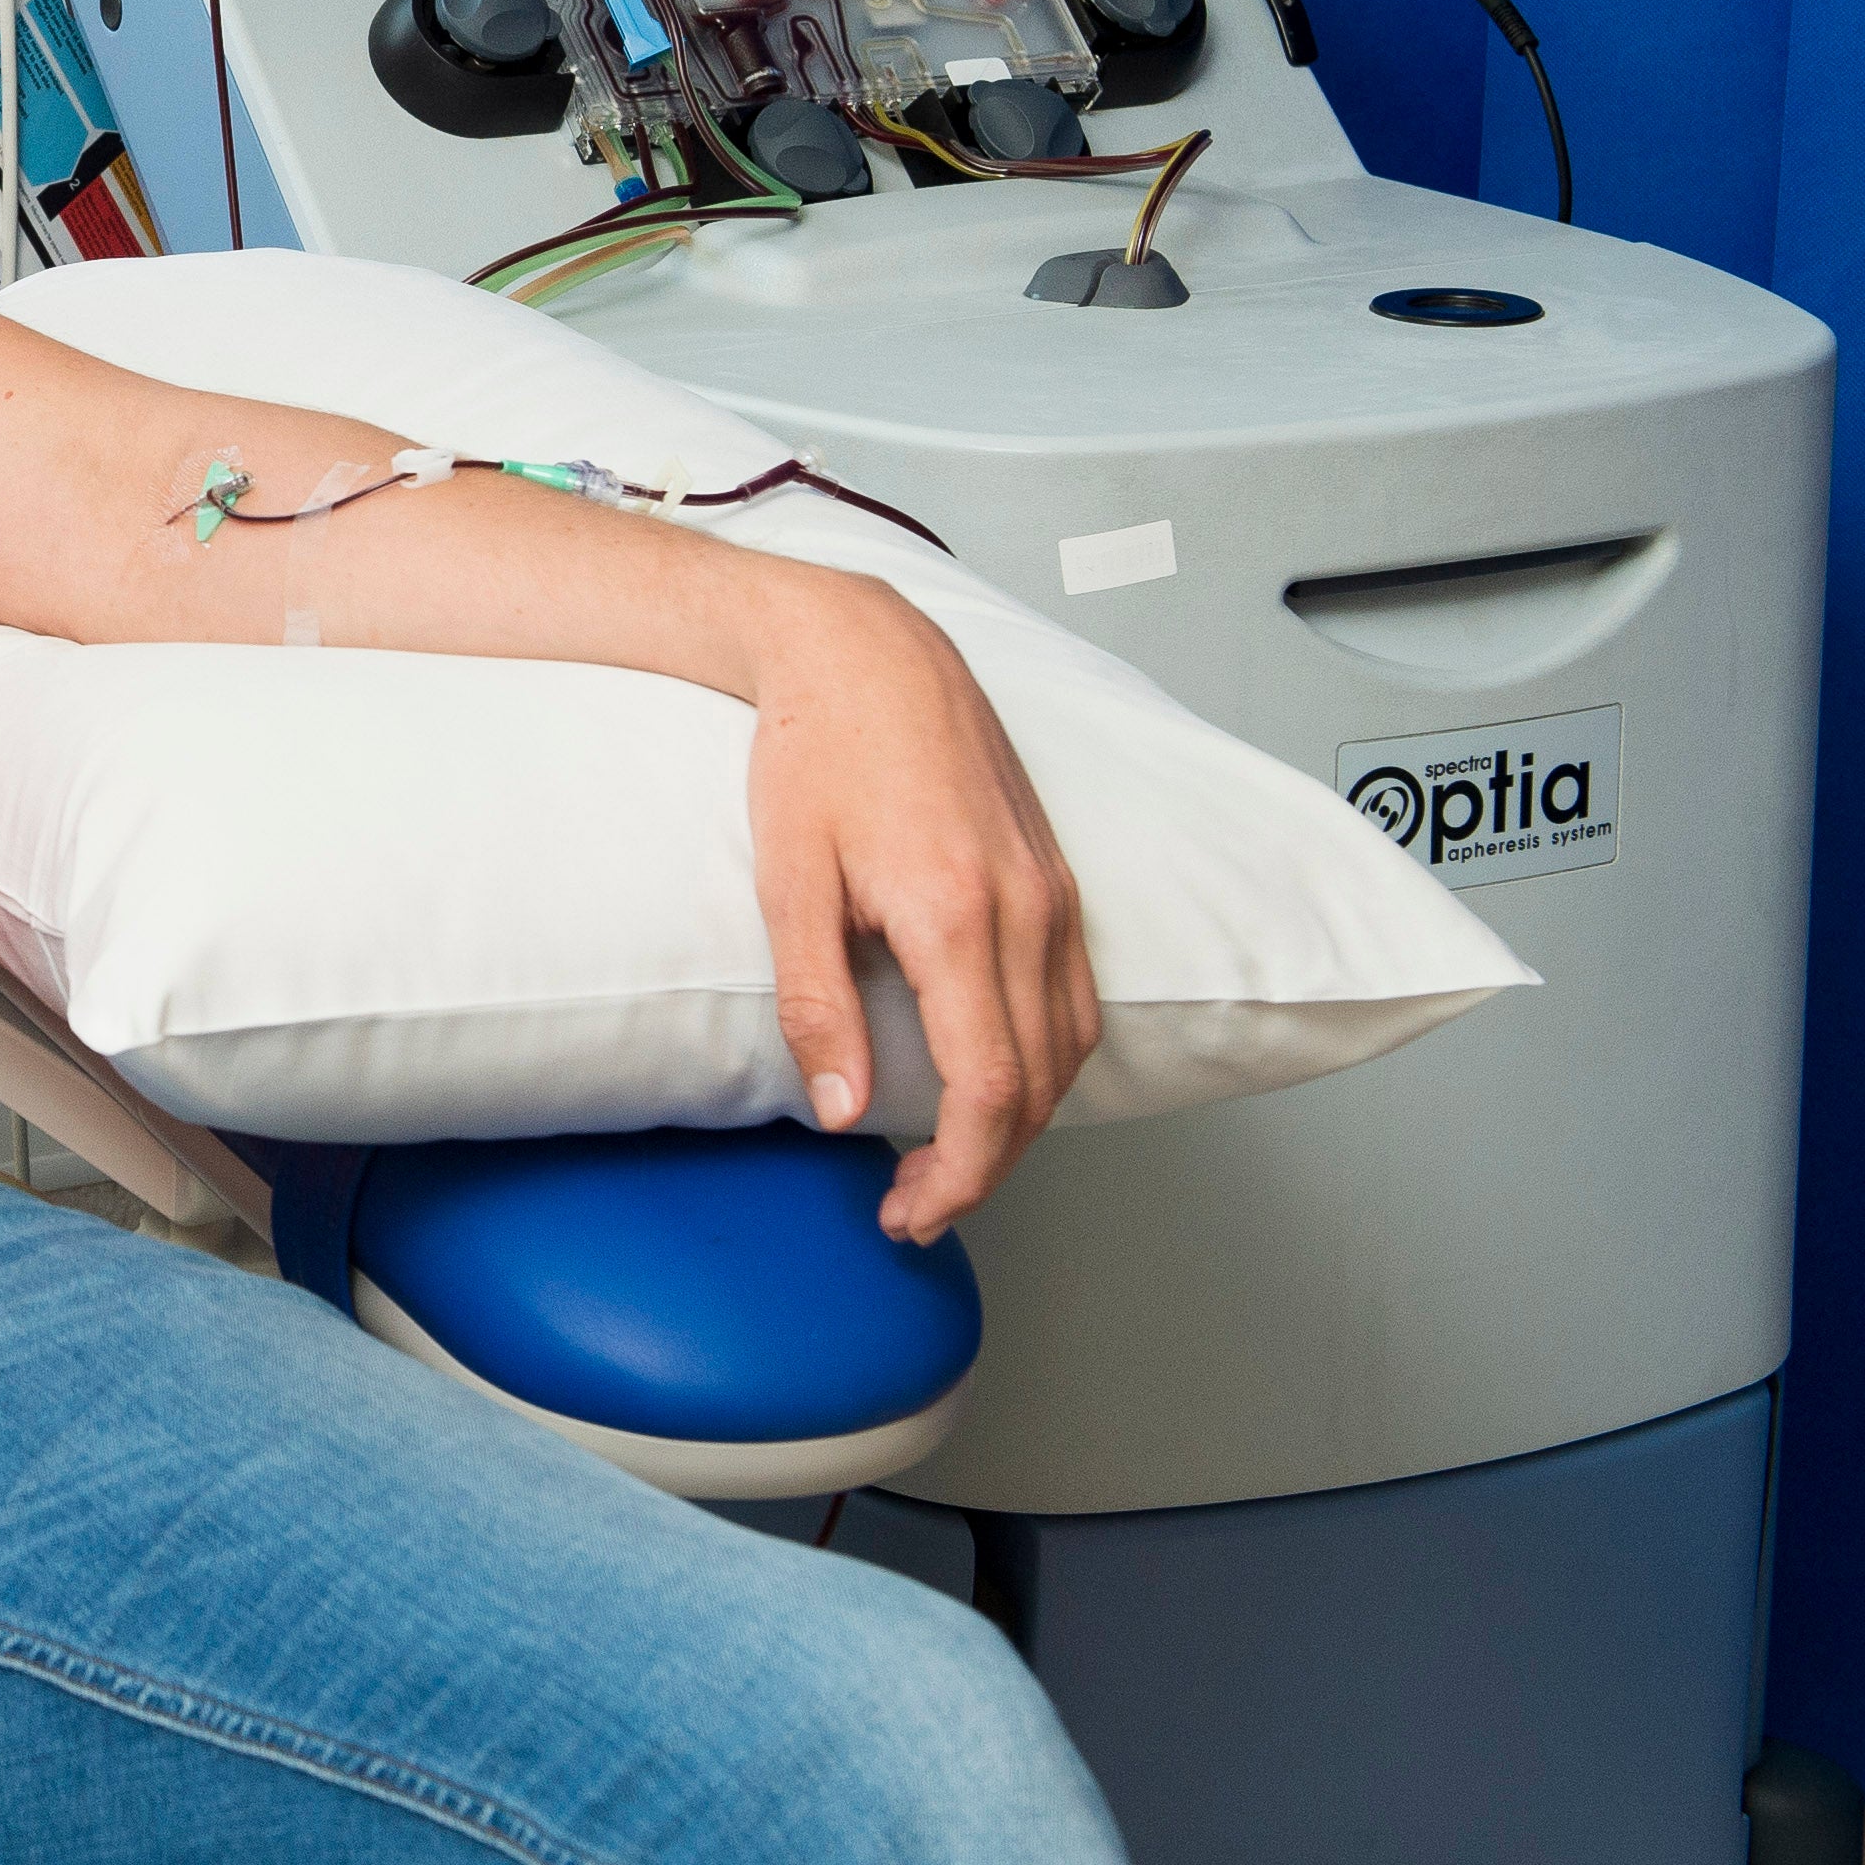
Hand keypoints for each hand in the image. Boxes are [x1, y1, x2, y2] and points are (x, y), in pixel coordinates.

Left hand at [739, 571, 1101, 1243]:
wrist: (867, 650)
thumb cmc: (816, 754)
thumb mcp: (790, 883)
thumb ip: (818, 1005)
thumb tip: (844, 1112)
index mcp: (957, 915)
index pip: (991, 1088)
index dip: (959, 1172)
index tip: (908, 1213)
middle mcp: (1026, 909)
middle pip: (1041, 1085)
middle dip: (985, 1167)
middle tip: (913, 1208)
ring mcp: (1053, 892)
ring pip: (1072, 1047)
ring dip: (1020, 1121)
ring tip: (948, 1160)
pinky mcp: (1057, 876)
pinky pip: (1075, 997)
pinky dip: (1045, 1061)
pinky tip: (992, 1079)